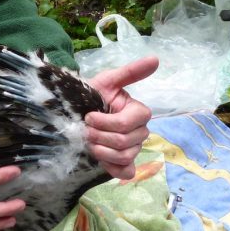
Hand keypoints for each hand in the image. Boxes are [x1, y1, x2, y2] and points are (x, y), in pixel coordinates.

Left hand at [85, 56, 158, 178]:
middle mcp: (139, 132)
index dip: (107, 122)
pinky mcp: (123, 164)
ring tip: (88, 142)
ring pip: (125, 156)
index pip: (130, 123)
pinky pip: (126, 172)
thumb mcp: (107, 81)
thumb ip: (130, 72)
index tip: (89, 116)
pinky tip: (100, 160)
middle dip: (100, 136)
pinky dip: (112, 167)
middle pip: (125, 142)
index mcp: (138, 112)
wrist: (74, 114)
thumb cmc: (91, 96)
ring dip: (101, 150)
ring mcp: (133, 149)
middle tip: (85, 130)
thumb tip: (156, 58)